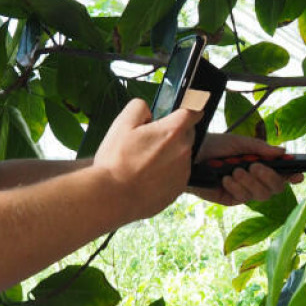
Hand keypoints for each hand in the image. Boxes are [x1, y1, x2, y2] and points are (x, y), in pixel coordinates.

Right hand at [93, 99, 201, 219]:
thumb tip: (149, 111)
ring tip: (144, 163)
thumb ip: (139, 108)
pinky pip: (176, 175)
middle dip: (172, 134)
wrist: (112, 198)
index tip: (181, 113)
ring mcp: (182, 173)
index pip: (192, 112)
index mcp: (172, 132)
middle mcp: (183, 151)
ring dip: (169, 155)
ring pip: (181, 156)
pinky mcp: (177, 190)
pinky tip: (147, 177)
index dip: (186, 110)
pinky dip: (166, 174)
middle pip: (186, 135)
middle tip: (149, 141)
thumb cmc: (116, 162)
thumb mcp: (122, 124)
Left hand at [192, 134, 302, 204]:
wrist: (191, 154)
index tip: (298, 175)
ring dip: (250, 182)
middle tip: (255, 166)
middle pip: (276, 188)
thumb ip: (260, 148)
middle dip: (269, 177)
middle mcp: (255, 179)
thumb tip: (282, 152)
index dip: (292, 176)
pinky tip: (226, 178)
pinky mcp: (230, 199)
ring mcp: (243, 191)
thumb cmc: (215, 145)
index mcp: (260, 164)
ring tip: (236, 170)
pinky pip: (242, 198)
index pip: (282, 174)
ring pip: (261, 195)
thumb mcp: (239, 143)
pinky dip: (236, 187)